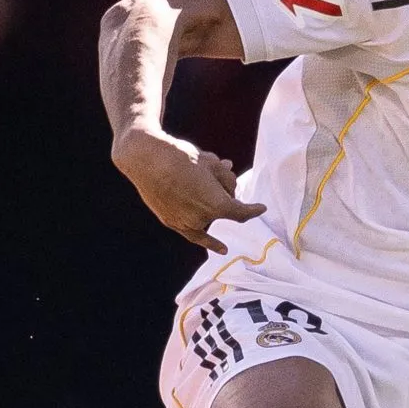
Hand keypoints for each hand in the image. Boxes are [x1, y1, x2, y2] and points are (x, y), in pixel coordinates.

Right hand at [111, 127, 266, 254]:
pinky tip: (222, 250)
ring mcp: (187, 223)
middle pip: (224, 208)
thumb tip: (233, 186)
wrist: (146, 160)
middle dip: (223, 192)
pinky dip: (209, 241)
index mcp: (218, 204)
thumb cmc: (181, 158)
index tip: (262, 207)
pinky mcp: (173, 223)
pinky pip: (196, 235)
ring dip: (210, 203)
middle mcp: (204, 219)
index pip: (242, 212)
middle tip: (209, 173)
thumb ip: (226, 178)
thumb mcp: (211, 163)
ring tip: (196, 182)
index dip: (254, 209)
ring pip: (210, 216)